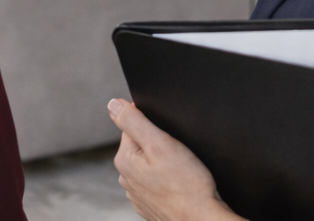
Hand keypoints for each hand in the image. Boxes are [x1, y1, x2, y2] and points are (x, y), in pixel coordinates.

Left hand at [109, 99, 244, 220]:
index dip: (154, 126)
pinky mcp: (151, 205)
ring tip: (181, 171)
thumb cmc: (186, 185)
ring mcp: (138, 194)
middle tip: (178, 156)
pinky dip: (168, 181)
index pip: (133, 127)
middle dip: (159, 145)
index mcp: (124, 160)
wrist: (201, 219)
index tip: (169, 138)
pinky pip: (158, 183)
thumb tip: (113, 104)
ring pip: (151, 165)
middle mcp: (126, 179)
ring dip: (164, 164)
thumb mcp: (159, 143)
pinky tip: (179, 184)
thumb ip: (134, 121)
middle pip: (142, 146)